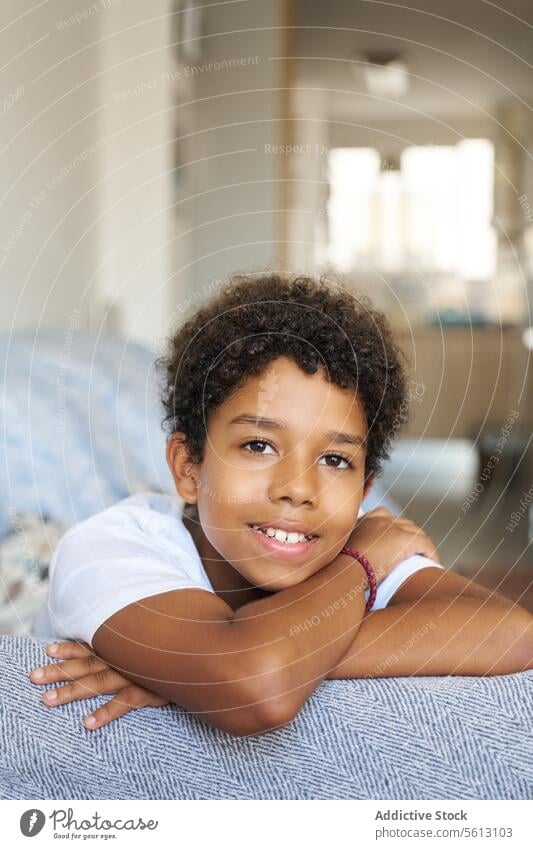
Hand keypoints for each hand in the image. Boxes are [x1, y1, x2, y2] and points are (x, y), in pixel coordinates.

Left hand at [29, 641, 168, 729]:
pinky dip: (106, 713)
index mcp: (124, 645)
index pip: (91, 645)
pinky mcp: (149, 690)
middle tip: (34, 678)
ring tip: (48, 700)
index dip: (69, 648)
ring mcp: (136, 673)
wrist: (204, 657)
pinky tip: (88, 723)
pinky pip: (124, 703)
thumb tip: (114, 645)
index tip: (46, 650)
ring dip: (72, 691)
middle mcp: (126, 657)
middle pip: (86, 663)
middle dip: (58, 670)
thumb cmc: (176, 649)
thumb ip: (134, 642)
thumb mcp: (154, 640)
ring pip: (97, 682)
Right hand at [347, 507, 439, 583]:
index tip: (395, 542)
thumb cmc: (341, 569)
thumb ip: (353, 548)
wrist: (346, 571)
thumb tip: (353, 561)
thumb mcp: (343, 552)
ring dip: (421, 546)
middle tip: (414, 553)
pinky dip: (431, 554)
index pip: (384, 517)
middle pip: (404, 524)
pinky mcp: (405, 539)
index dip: (394, 529)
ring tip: (424, 560)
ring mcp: (393, 527)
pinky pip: (425, 545)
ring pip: (417, 533)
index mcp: (364, 520)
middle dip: (410, 537)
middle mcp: (380, 519)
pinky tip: (433, 563)